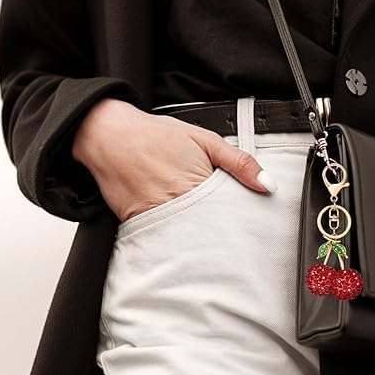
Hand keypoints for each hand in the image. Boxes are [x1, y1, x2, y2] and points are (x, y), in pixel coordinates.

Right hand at [71, 98, 277, 222]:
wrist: (107, 134)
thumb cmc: (155, 134)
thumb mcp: (205, 139)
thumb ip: (239, 162)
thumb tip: (267, 184)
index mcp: (198, 186)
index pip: (231, 216)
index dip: (241, 221)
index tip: (251, 227)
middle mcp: (177, 206)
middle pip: (212, 232)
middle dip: (222, 234)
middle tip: (232, 237)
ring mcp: (157, 218)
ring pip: (189, 240)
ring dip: (200, 238)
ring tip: (206, 232)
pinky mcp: (138, 225)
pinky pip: (163, 239)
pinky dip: (175, 237)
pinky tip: (181, 230)